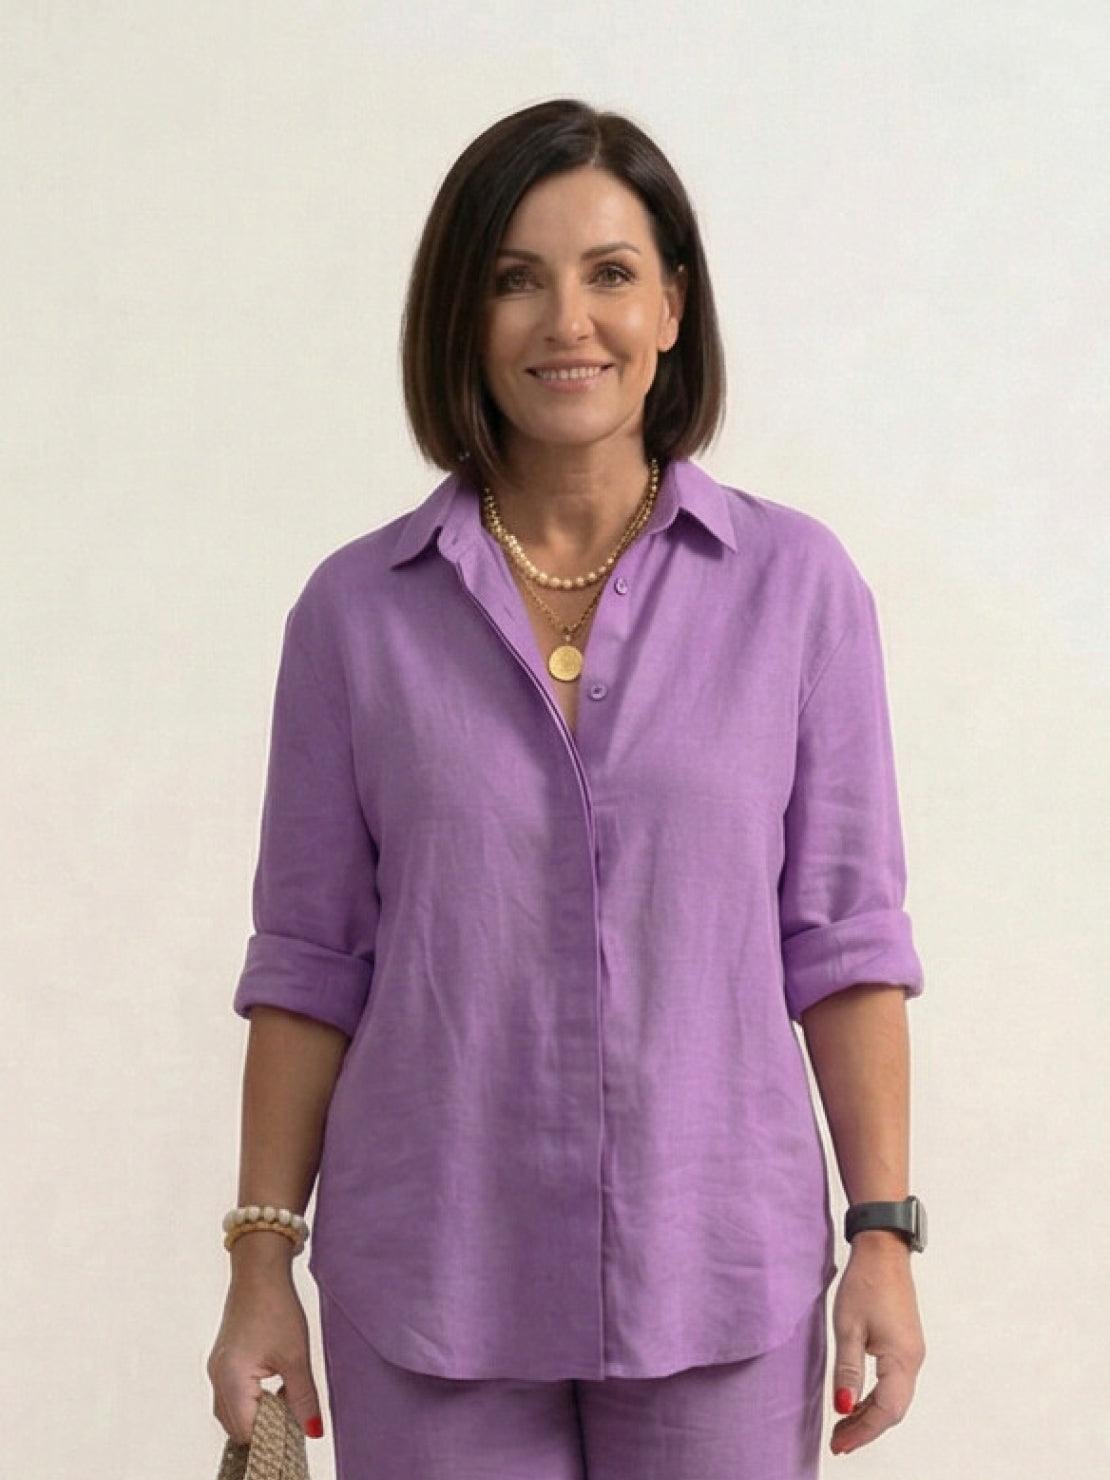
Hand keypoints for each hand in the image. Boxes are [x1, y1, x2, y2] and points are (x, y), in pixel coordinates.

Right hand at [206, 1263, 325, 1445]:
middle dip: (264, 1428)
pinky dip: (251, 1401)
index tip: (297, 1429)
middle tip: (294, 1415)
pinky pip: (232, 1396)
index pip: (247, 1431)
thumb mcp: (296, 1356)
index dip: (272, 1435)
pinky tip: (274, 1389)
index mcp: (231, 1380)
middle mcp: (217, 1379)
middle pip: (236, 1426)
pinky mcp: (223, 1361)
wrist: (259, 1271)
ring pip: (233, 1412)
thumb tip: (313, 1430)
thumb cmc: (276, 1307)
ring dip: (258, 1414)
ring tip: (286, 1400)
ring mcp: (217, 1370)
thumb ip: (303, 1397)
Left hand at [828, 1239, 925, 1456]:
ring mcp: (911, 1353)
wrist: (883, 1250)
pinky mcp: (905, 1344)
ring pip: (894, 1398)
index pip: (885, 1411)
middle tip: (838, 1441)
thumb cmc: (864, 1284)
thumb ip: (847, 1369)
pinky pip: (893, 1383)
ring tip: (842, 1425)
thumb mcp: (848, 1327)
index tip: (839, 1445)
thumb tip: (843, 1408)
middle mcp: (912, 1361)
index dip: (863, 1432)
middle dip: (866, 1428)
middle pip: (893, 1410)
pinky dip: (875, 1398)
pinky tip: (856, 1400)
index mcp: (901, 1359)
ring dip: (870, 1414)